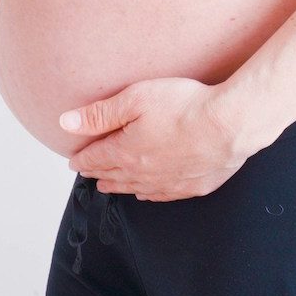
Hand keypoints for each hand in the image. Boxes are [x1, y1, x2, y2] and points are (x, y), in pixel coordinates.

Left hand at [60, 77, 277, 201]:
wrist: (229, 125)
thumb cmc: (184, 107)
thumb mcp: (134, 99)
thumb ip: (99, 114)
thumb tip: (65, 123)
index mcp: (126, 152)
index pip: (96, 158)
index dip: (82, 158)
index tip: (73, 160)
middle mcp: (143, 173)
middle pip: (113, 175)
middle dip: (97, 173)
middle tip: (87, 172)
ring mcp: (169, 182)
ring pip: (134, 188)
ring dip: (118, 186)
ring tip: (107, 186)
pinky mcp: (192, 186)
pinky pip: (161, 195)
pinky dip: (147, 194)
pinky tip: (144, 194)